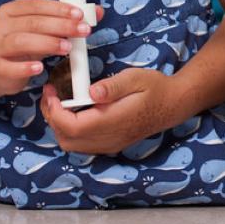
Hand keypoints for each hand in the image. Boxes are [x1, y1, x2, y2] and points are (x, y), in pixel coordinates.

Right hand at [0, 0, 95, 95]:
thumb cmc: (25, 46)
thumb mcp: (45, 30)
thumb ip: (68, 20)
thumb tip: (97, 12)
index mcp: (11, 11)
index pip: (36, 5)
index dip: (59, 8)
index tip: (79, 14)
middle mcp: (0, 26)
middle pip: (32, 23)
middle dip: (61, 26)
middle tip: (82, 31)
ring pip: (21, 42)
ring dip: (47, 43)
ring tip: (67, 48)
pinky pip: (9, 67)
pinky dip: (25, 67)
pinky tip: (40, 68)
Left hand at [40, 69, 177, 154]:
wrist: (173, 104)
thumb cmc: (156, 88)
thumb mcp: (136, 78)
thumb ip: (113, 86)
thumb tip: (91, 91)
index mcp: (113, 121)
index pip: (71, 126)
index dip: (54, 111)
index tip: (51, 91)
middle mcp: (109, 138)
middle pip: (66, 139)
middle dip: (52, 118)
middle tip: (51, 96)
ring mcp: (110, 144)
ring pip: (72, 145)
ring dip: (60, 126)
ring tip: (60, 103)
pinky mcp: (111, 145)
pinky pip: (82, 145)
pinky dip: (71, 131)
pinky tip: (76, 113)